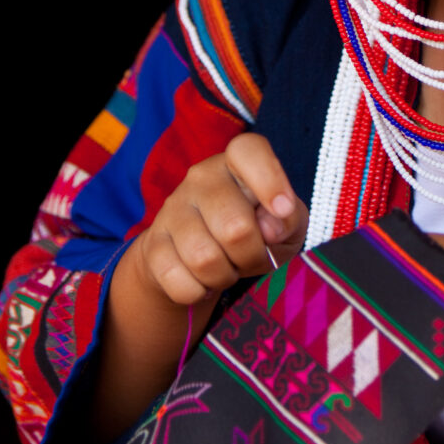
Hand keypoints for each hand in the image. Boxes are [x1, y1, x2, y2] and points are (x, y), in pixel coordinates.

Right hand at [133, 133, 308, 306]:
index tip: (283, 210)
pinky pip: (180, 282)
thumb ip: (289, 219)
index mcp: (237, 162)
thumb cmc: (254, 230)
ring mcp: (173, 208)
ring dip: (224, 276)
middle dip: (252, 255)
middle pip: (235, 228)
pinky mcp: (153, 243)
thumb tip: (271, 227)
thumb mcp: (287, 223)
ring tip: (226, 265)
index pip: (247, 151)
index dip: (270, 180)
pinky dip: (199, 292)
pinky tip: (201, 280)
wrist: (198, 258)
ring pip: (204, 259)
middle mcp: (201, 177)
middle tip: (251, 254)